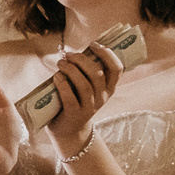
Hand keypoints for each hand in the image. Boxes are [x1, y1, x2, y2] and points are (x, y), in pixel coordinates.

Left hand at [46, 38, 123, 155]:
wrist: (68, 130)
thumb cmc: (76, 101)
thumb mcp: (86, 87)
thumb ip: (86, 73)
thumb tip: (76, 52)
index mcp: (109, 88)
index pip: (117, 69)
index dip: (107, 54)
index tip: (94, 44)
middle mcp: (103, 97)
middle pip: (97, 74)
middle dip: (82, 60)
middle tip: (68, 55)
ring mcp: (90, 107)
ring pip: (84, 84)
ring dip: (71, 70)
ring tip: (60, 63)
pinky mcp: (76, 114)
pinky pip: (70, 97)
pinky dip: (63, 84)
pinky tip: (57, 76)